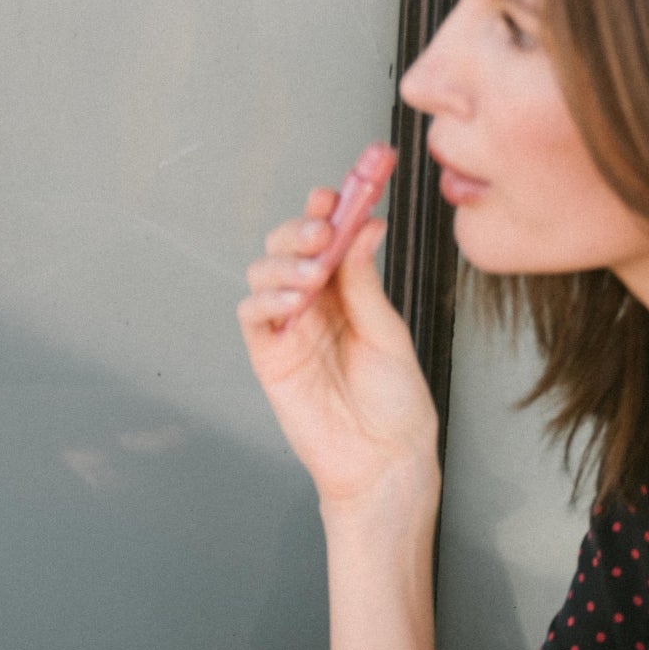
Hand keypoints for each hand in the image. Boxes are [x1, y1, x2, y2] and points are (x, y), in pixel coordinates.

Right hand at [238, 179, 439, 513]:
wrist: (386, 460)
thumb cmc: (396, 404)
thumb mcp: (388, 333)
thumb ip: (365, 283)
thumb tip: (366, 226)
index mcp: (348, 292)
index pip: (330, 237)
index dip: (330, 209)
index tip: (342, 189)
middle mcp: (315, 304)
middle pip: (289, 246)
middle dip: (302, 227)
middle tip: (325, 227)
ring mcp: (289, 329)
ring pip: (265, 271)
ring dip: (286, 260)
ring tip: (315, 270)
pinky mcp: (270, 357)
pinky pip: (253, 315)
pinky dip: (267, 296)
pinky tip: (293, 297)